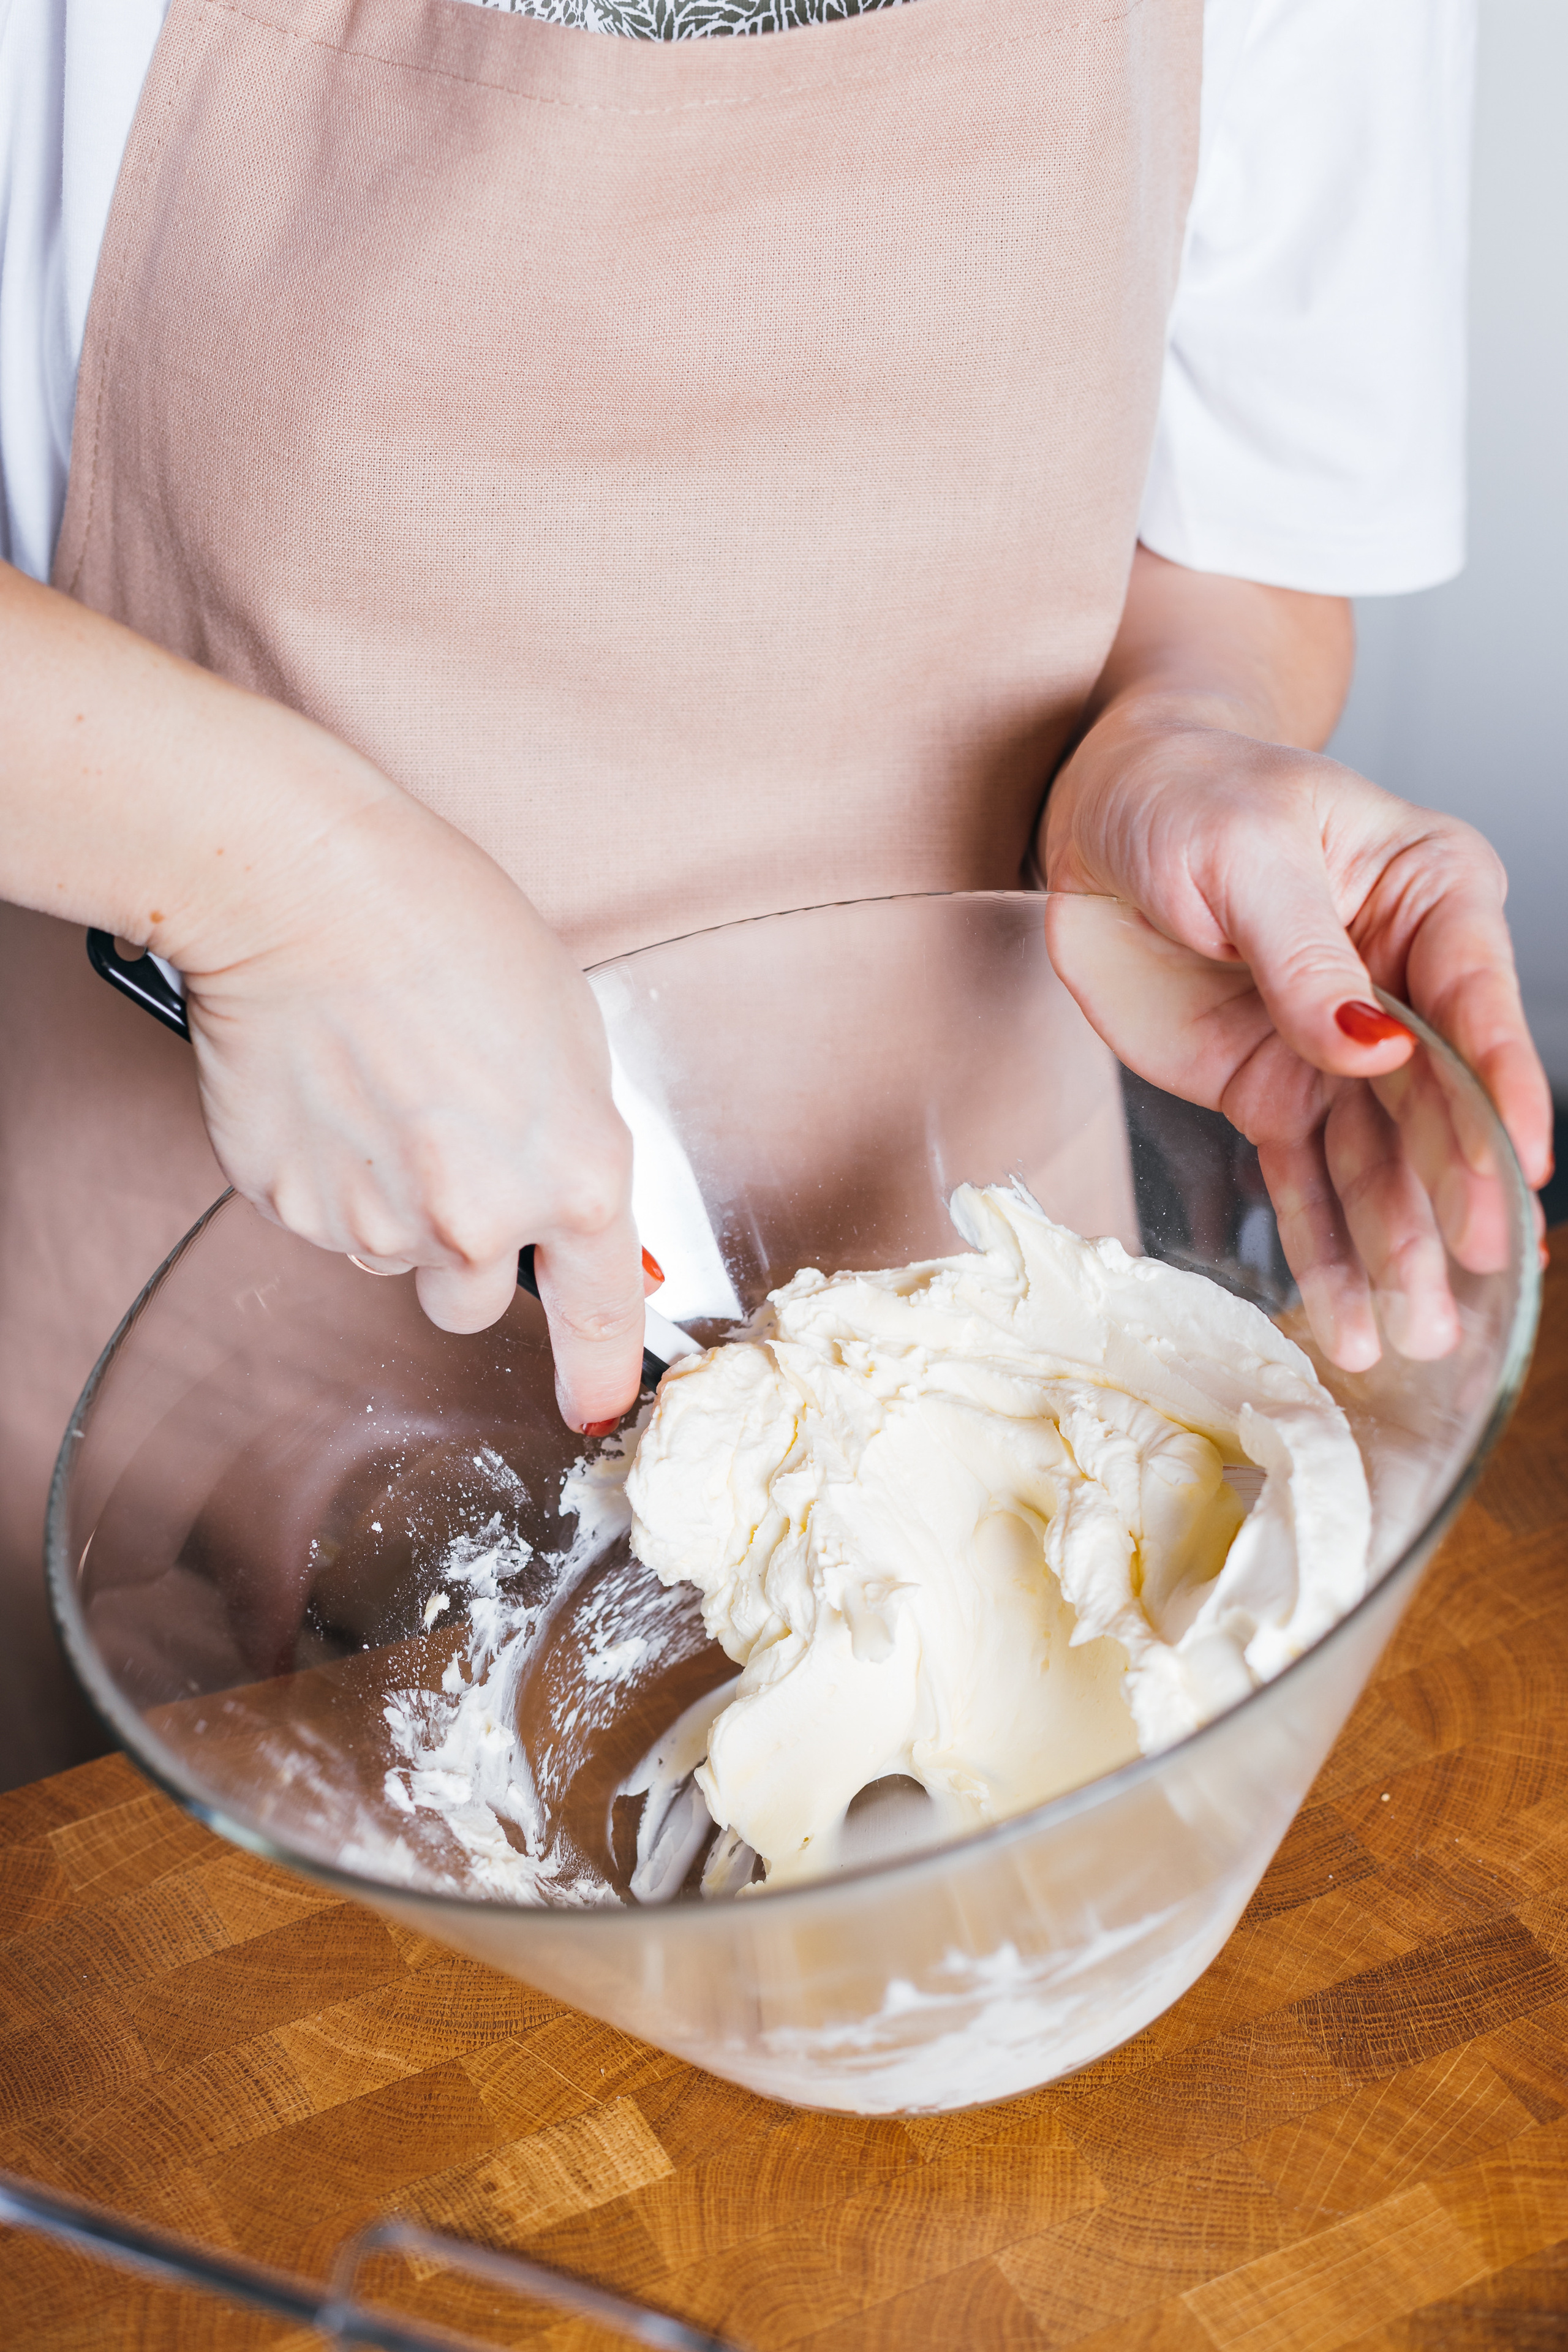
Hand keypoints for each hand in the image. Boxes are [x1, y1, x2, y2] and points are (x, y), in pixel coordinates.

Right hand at [0, 561, 646, 1429]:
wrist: (306, 893)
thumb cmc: (444, 929)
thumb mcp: (569, 1037)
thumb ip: (572, 1146)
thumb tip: (569, 1217)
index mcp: (574, 1176)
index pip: (601, 1313)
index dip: (599, 1372)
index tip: (597, 1408)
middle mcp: (480, 1220)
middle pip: (475, 1303)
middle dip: (467, 1252)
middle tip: (445, 1155)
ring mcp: (377, 1223)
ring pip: (394, 1262)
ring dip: (394, 1210)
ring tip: (383, 1099)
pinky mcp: (291, 1205)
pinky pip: (323, 1223)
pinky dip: (328, 1179)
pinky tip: (331, 1096)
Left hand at [1044, 713, 1550, 1369]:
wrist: (1105, 817)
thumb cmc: (1189, 796)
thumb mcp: (1244, 856)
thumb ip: (1304, 957)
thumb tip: (1372, 1046)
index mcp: (1430, 895)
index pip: (1478, 1001)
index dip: (1502, 1087)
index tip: (1522, 1164)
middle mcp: (1404, 984)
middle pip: (1440, 1099)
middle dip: (1458, 1190)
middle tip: (1475, 1273)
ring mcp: (1339, 1050)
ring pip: (1384, 1162)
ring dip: (1400, 1249)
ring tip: (1420, 1333)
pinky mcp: (1277, 1093)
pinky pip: (1307, 1181)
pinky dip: (1325, 1251)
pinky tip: (1350, 1320)